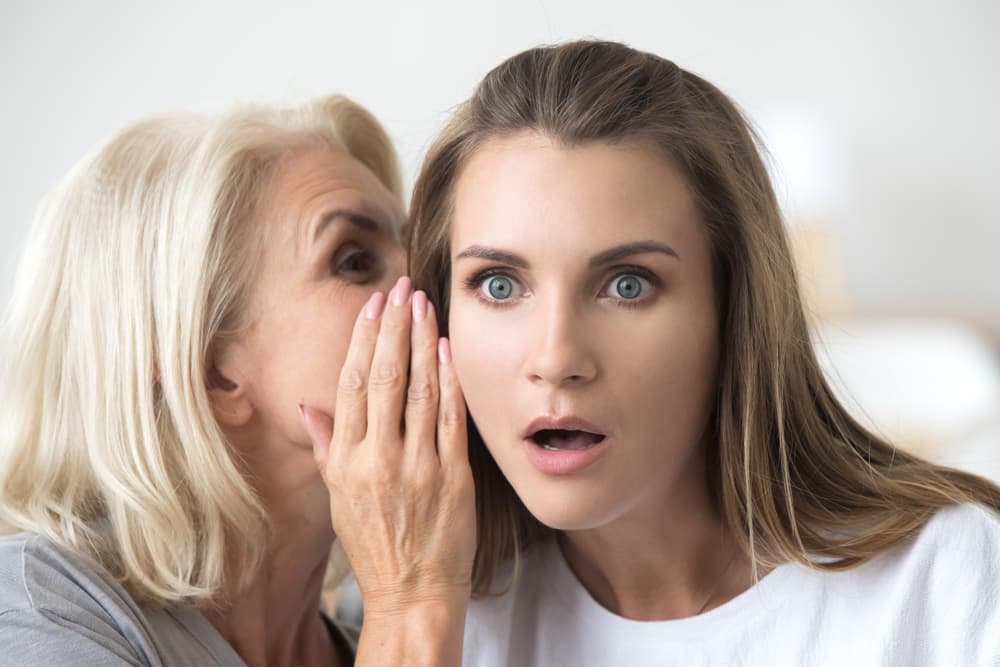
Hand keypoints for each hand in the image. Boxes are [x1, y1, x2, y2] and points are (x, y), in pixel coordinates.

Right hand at [299, 276, 475, 617]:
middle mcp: (378, 459)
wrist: (413, 591)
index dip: (364, 339)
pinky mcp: (453, 477)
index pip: (352, 384)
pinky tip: (448, 350)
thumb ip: (325, 447)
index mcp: (346, 461)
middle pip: (385, 377)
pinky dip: (450, 381)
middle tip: (402, 288)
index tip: (373, 306)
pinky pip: (451, 419)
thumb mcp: (338, 498)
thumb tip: (308, 405)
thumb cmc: (375, 544)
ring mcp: (418, 466)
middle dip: (394, 326)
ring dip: (423, 341)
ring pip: (420, 389)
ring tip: (425, 306)